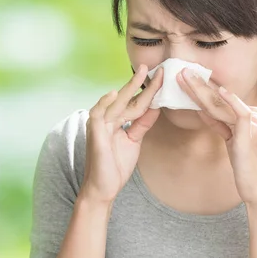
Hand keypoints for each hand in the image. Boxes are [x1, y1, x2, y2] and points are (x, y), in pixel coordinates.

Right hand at [80, 64, 163, 204]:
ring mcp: (99, 125)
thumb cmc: (115, 166)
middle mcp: (106, 119)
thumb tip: (155, 107)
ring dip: (128, 88)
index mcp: (116, 120)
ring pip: (116, 102)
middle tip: (153, 68)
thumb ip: (142, 124)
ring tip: (140, 74)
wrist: (103, 189)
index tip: (162, 79)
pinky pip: (98, 115)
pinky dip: (104, 103)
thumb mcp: (134, 141)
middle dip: (140, 83)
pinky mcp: (94, 134)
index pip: (135, 103)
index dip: (148, 92)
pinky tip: (114, 94)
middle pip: (127, 99)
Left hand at [177, 68, 256, 205]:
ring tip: (187, 77)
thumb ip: (220, 124)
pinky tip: (220, 90)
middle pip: (219, 98)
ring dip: (202, 89)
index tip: (185, 79)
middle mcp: (253, 115)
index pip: (219, 100)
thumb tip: (202, 110)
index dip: (201, 89)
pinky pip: (239, 112)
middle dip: (198, 84)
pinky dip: (231, 100)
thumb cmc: (245, 167)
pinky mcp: (250, 133)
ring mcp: (253, 123)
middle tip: (182, 71)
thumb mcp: (230, 142)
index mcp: (248, 116)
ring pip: (221, 104)